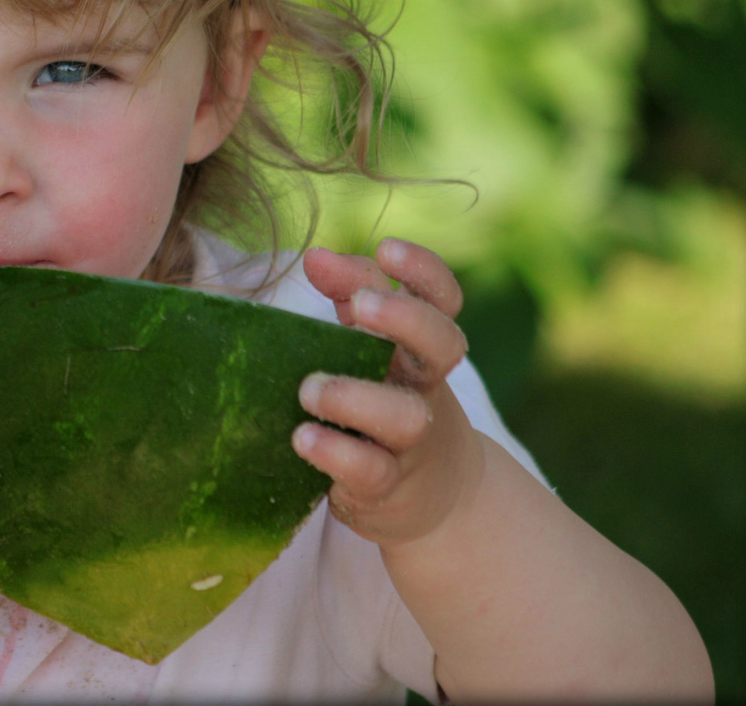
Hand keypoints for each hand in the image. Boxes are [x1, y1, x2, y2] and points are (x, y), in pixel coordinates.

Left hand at [293, 238, 485, 549]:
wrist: (434, 498)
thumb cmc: (385, 398)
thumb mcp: (374, 345)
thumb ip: (350, 293)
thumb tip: (316, 254)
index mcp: (420, 347)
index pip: (442, 300)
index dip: (424, 271)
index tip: (387, 247)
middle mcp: (424, 388)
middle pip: (442, 345)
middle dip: (404, 319)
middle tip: (359, 305)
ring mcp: (410, 441)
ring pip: (404, 416)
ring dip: (354, 397)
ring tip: (309, 390)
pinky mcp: (386, 487)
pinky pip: (369, 470)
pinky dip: (336, 452)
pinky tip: (303, 437)